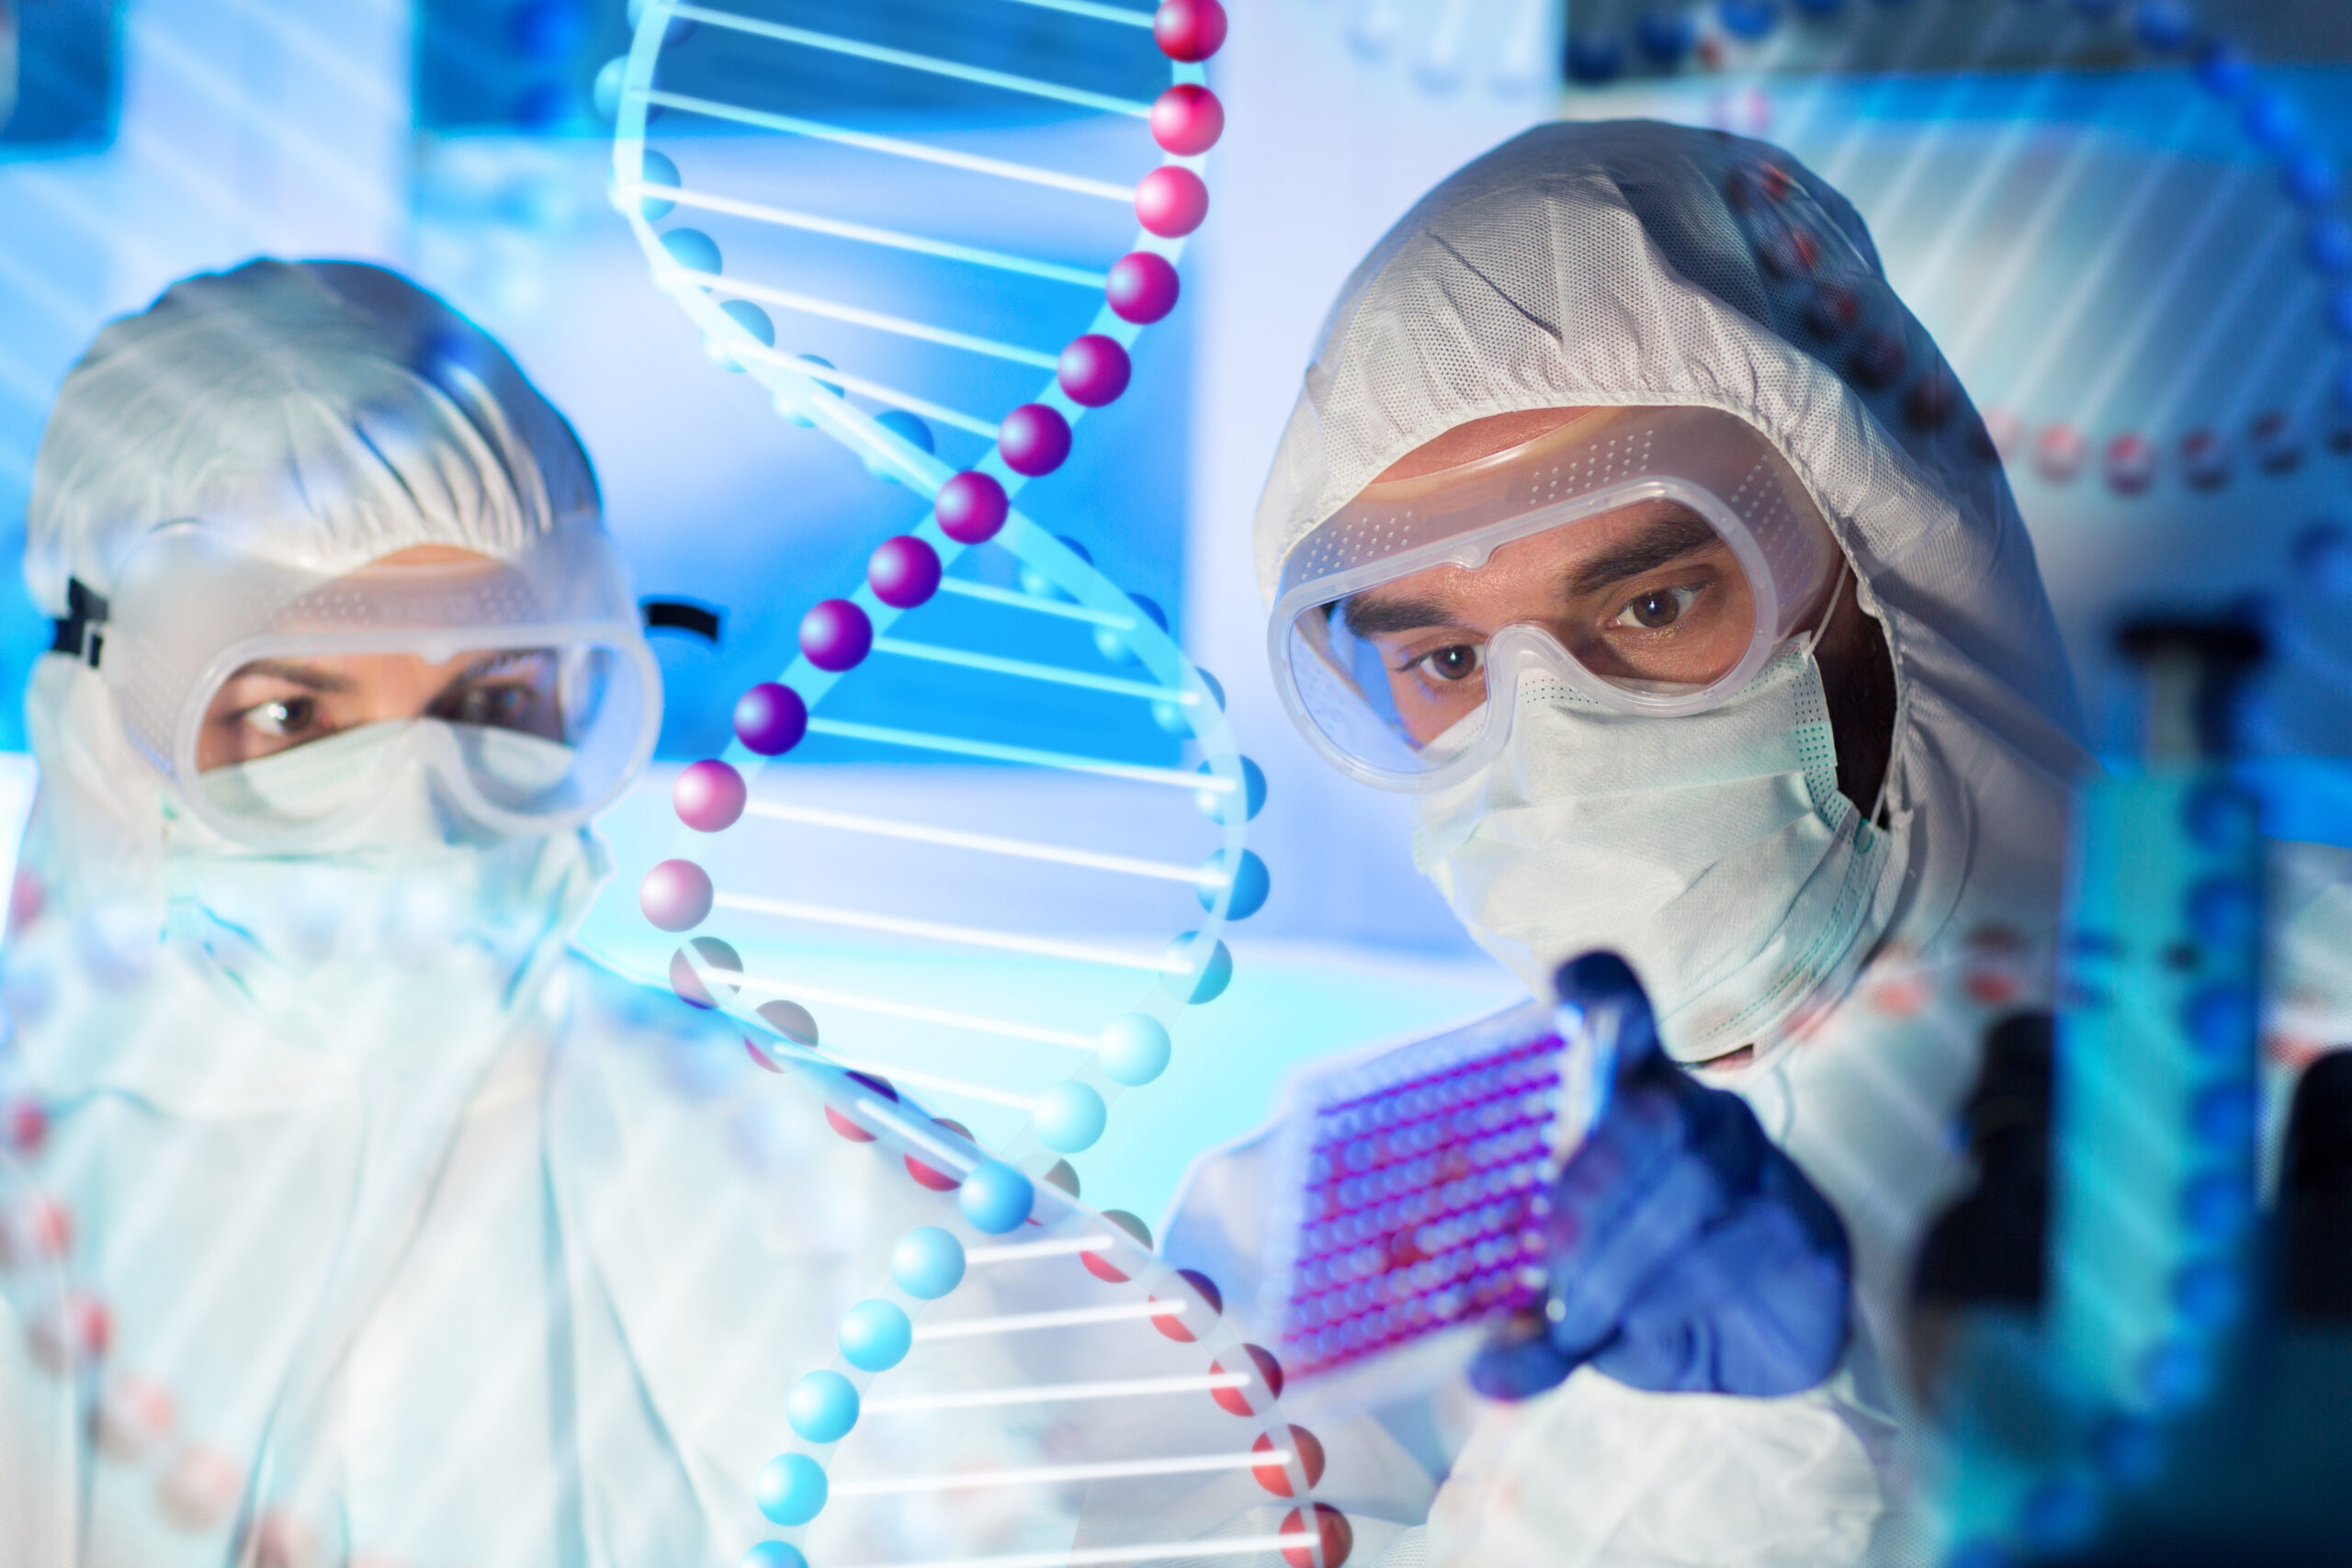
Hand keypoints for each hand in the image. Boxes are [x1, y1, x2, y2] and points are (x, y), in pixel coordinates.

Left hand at [1469, 952, 1852, 1401]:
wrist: (1760, 1352)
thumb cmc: (1643, 1292)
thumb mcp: (1572, 1305)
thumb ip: (1529, 1326)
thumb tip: (1479, 1375)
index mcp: (1627, 1097)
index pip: (1618, 1003)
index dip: (1595, 987)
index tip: (1563, 999)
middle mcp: (1697, 1113)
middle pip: (1654, 1109)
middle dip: (1593, 1176)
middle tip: (1544, 1249)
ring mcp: (1758, 1165)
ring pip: (1694, 1182)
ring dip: (1624, 1257)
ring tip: (1577, 1317)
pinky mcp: (1808, 1228)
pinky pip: (1741, 1247)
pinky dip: (1672, 1298)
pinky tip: (1634, 1331)